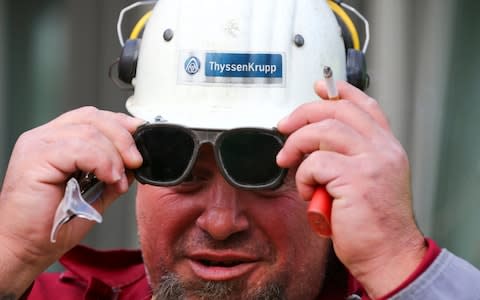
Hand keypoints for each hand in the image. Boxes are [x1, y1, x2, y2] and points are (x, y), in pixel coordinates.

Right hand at [0, 107, 142, 295]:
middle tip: (136, 161)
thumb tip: (134, 163)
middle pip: (93, 118)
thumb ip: (113, 175)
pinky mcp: (35, 158)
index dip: (121, 123)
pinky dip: (102, 161)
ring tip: (117, 180)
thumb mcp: (94, 196)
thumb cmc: (52, 226)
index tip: (142, 136)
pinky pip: (78, 148)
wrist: (26, 249)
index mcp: (57, 141)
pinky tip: (108, 178)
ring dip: (114, 156)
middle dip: (123, 137)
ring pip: (90, 132)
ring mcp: (37, 145)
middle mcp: (44, 138)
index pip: (93, 117)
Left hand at [276, 81, 425, 297]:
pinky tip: (306, 190)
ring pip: (324, 131)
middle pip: (338, 111)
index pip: (365, 106)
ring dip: (297, 145)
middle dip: (304, 113)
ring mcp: (371, 162)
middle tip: (284, 126)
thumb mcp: (369, 181)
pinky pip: (315, 163)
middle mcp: (382, 149)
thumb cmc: (373, 224)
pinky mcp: (355, 179)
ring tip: (289, 162)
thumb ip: (351, 157)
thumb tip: (318, 141)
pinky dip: (302, 175)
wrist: (387, 255)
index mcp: (387, 147)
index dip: (340, 92)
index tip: (320, 87)